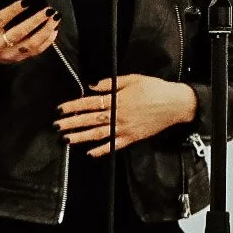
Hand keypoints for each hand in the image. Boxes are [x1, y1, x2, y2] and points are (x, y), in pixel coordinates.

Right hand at [0, 0, 59, 76]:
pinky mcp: (19, 58)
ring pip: (31, 43)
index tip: (26, 1)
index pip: (0, 20)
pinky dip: (48, 41)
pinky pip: (36, 51)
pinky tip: (54, 30)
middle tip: (48, 10)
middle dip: (36, 20)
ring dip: (46, 30)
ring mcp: (10, 52)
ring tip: (55, 18)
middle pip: (19, 32)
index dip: (13, 10)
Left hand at [57, 74, 196, 156]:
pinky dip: (102, 149)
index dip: (73, 106)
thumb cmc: (154, 88)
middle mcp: (118, 115)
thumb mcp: (132, 79)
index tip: (60, 109)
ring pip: (99, 134)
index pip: (89, 103)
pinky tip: (90, 153)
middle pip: (90, 120)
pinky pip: (115, 145)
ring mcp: (125, 128)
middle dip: (72, 123)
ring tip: (67, 139)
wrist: (176, 103)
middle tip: (56, 127)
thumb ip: (111, 83)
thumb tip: (92, 87)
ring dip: (81, 137)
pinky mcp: (133, 137)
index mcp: (116, 99)